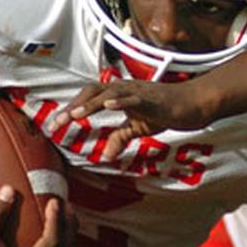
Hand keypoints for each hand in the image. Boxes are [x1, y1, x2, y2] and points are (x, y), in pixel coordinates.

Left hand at [49, 79, 206, 160]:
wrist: (193, 103)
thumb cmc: (165, 111)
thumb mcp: (138, 128)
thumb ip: (120, 138)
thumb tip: (105, 156)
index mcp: (117, 95)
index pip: (88, 99)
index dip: (70, 110)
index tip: (53, 126)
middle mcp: (123, 89)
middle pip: (91, 92)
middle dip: (72, 107)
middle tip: (55, 123)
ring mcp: (137, 92)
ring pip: (109, 92)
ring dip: (90, 103)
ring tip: (74, 115)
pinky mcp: (152, 98)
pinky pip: (134, 97)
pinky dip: (121, 100)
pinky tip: (109, 105)